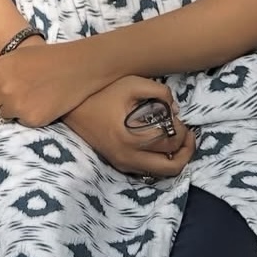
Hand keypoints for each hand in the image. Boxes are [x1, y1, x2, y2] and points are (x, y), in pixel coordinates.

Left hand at [0, 40, 101, 127]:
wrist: (78, 67)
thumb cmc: (47, 58)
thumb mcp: (16, 56)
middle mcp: (3, 88)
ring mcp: (17, 105)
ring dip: (7, 110)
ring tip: (26, 97)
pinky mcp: (31, 119)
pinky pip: (20, 122)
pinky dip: (26, 116)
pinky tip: (39, 103)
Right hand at [60, 76, 196, 178]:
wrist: (71, 107)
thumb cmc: (101, 92)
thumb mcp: (132, 83)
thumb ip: (160, 92)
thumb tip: (176, 109)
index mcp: (132, 138)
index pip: (171, 142)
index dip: (182, 129)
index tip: (178, 116)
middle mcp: (128, 158)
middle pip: (172, 167)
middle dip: (186, 148)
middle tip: (186, 131)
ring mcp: (123, 164)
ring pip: (162, 174)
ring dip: (176, 158)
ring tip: (177, 138)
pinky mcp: (119, 165)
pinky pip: (149, 171)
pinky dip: (161, 160)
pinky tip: (160, 143)